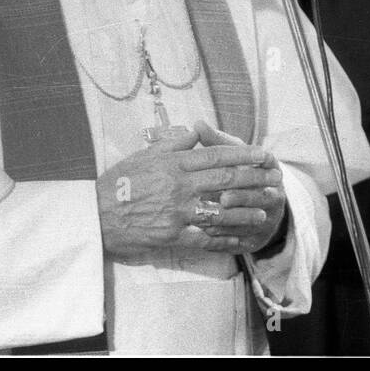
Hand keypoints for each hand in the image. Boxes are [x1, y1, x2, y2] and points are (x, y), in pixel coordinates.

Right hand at [94, 127, 282, 258]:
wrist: (94, 215)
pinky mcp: (172, 236)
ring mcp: (178, 212)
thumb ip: (173, 143)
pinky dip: (224, 239)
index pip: (217, 156)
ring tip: (265, 211)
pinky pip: (205, 238)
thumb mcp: (144, 155)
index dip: (244, 155)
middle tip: (275, 179)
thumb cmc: (117, 183)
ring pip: (221, 210)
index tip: (264, 154)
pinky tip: (240, 240)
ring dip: (246, 211)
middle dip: (254, 179)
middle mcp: (180, 186)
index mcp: (174, 164)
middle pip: (226, 180)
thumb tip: (195, 130)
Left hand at [194, 122, 287, 253]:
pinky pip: (242, 240)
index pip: (268, 164)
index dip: (256, 164)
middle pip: (262, 195)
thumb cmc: (239, 175)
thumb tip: (197, 124)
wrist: (256, 210)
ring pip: (253, 220)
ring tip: (212, 220)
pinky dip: (226, 238)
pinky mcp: (256, 238)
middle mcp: (274, 194)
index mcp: (271, 171)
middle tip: (225, 197)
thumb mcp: (233, 156)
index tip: (240, 164)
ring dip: (233, 220)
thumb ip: (216, 142)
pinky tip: (209, 235)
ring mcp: (267, 218)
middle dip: (243, 196)